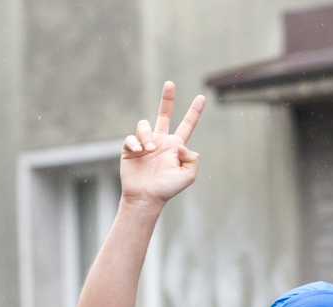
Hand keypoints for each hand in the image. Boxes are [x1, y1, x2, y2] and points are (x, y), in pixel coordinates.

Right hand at [120, 81, 204, 208]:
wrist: (146, 197)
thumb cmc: (167, 188)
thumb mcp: (188, 176)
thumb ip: (192, 158)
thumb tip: (181, 143)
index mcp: (175, 146)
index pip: (187, 125)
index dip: (194, 112)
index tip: (202, 97)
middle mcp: (160, 142)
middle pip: (164, 114)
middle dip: (167, 98)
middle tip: (170, 83)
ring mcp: (144, 144)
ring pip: (144, 126)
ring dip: (147, 137)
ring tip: (148, 151)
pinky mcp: (130, 150)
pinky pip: (131, 138)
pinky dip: (135, 143)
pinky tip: (139, 153)